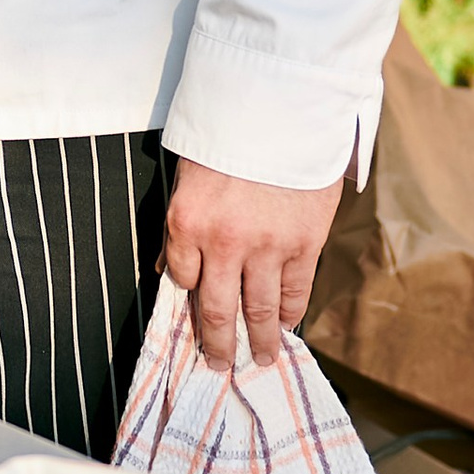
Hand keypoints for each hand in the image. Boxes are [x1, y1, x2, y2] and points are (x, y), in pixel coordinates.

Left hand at [163, 158, 343, 371]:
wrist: (282, 108)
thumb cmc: (227, 139)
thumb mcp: (189, 178)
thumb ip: (180, 227)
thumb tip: (169, 269)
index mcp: (185, 222)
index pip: (182, 279)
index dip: (190, 301)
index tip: (196, 321)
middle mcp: (223, 242)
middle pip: (218, 310)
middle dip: (218, 345)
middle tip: (219, 365)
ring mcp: (266, 246)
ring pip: (261, 309)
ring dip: (260, 341)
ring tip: (261, 359)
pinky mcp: (304, 242)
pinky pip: (295, 291)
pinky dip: (291, 314)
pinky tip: (288, 327)